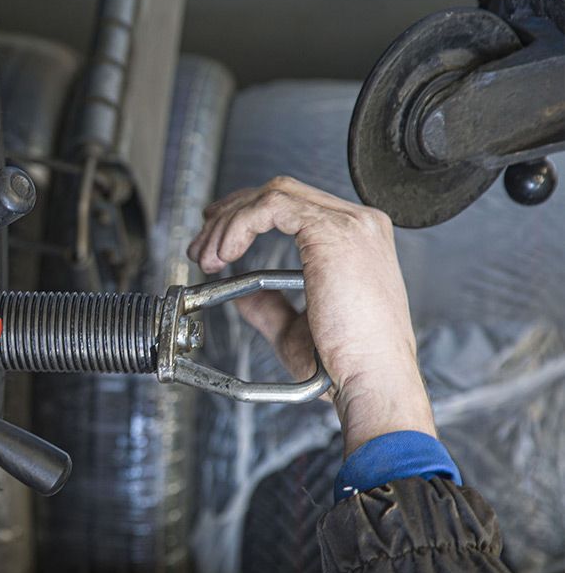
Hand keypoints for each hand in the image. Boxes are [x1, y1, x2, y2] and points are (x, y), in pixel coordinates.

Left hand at [187, 176, 434, 454]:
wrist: (373, 380)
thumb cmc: (345, 363)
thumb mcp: (296, 328)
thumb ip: (268, 306)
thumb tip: (242, 296)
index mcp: (357, 241)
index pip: (294, 205)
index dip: (248, 214)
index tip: (217, 237)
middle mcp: (359, 224)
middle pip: (281, 192)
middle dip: (230, 215)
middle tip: (200, 247)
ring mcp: (351, 224)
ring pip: (272, 195)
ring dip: (228, 223)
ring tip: (206, 258)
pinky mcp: (334, 231)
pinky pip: (271, 207)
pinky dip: (239, 226)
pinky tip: (224, 255)